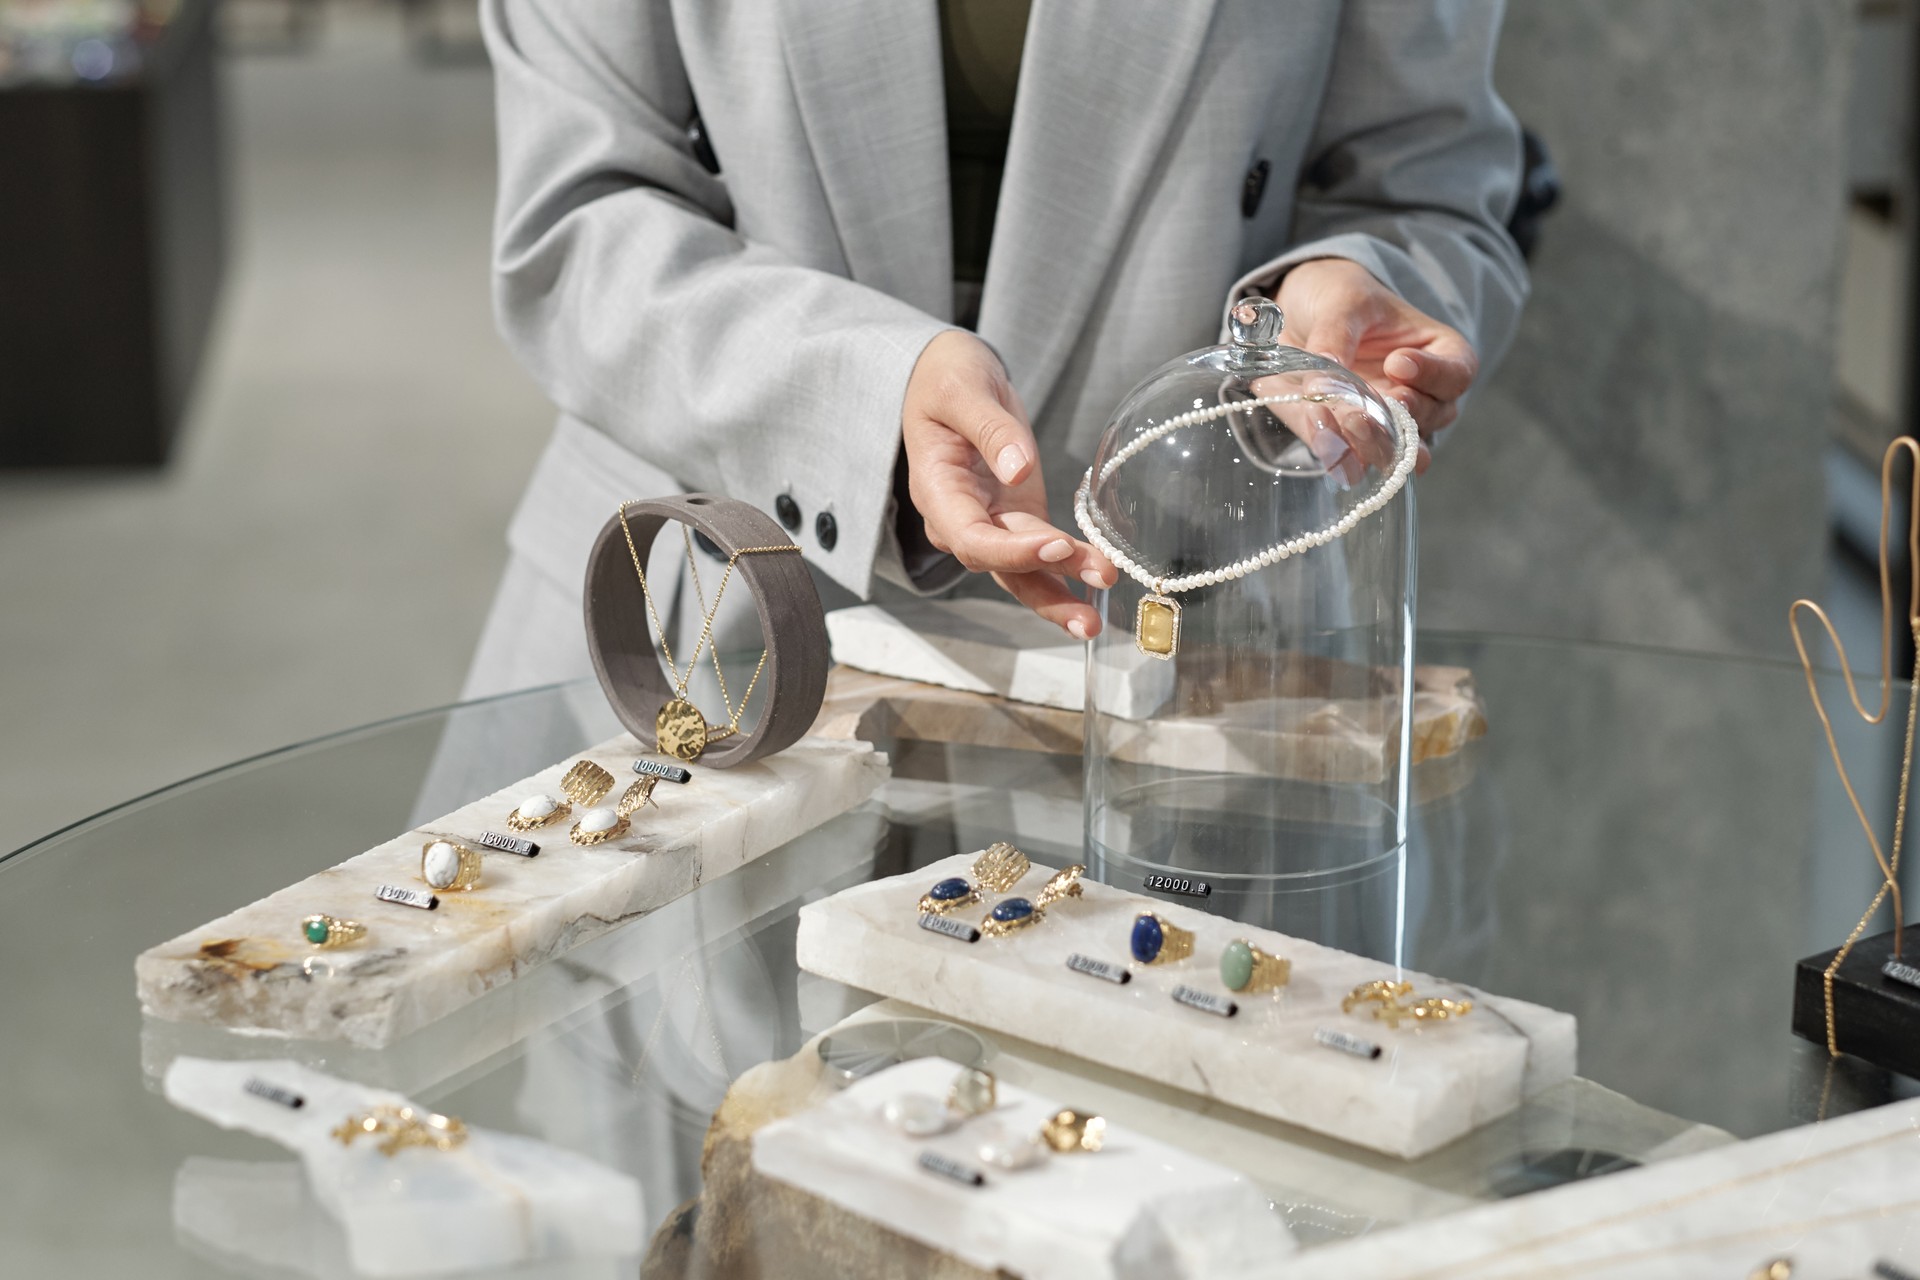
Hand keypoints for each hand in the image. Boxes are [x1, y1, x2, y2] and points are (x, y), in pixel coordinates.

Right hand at [901, 331, 1115, 637]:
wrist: (947, 376)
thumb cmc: (947, 378)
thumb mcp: (961, 390)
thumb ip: (990, 429)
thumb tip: (1020, 470)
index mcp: (938, 491)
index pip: (970, 538)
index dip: (1011, 551)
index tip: (1054, 546)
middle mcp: (961, 519)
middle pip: (1000, 568)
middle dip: (1045, 591)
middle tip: (1089, 615)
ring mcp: (992, 521)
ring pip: (1023, 571)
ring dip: (1060, 594)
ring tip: (1098, 617)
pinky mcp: (1018, 516)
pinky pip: (1043, 554)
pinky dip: (1070, 568)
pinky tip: (1101, 578)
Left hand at [1273, 258, 1480, 473]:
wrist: (1297, 316)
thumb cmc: (1338, 297)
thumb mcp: (1342, 300)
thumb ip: (1336, 335)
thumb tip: (1323, 382)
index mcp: (1436, 351)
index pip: (1458, 372)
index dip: (1435, 375)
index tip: (1398, 363)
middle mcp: (1420, 394)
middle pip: (1431, 418)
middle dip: (1402, 416)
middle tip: (1373, 406)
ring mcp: (1387, 423)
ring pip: (1397, 449)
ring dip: (1374, 443)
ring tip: (1349, 426)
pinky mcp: (1348, 441)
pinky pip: (1353, 460)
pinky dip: (1340, 455)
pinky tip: (1325, 442)